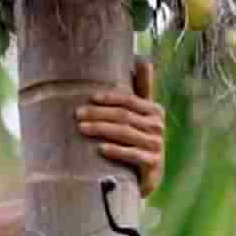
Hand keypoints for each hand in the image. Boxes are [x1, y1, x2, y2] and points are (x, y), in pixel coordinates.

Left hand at [76, 61, 165, 196]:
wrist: (145, 177)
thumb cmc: (138, 140)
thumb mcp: (140, 114)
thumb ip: (142, 88)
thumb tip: (143, 58)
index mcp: (154, 110)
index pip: (129, 100)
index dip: (109, 97)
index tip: (90, 97)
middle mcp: (158, 126)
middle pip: (123, 115)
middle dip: (98, 113)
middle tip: (77, 114)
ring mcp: (156, 145)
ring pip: (125, 133)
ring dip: (101, 129)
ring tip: (82, 128)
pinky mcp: (153, 163)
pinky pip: (133, 154)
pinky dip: (117, 151)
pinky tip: (101, 149)